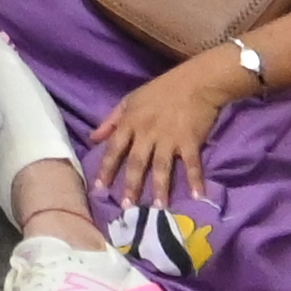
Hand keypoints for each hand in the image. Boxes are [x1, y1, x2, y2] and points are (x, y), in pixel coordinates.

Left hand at [86, 54, 246, 213]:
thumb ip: (111, 121)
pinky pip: (192, 164)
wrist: (195, 81)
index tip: (100, 189)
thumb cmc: (161, 90)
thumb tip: (93, 139)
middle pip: (137, 162)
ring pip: (162, 166)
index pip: (115, 148)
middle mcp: (148, 132)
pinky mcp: (190, 140)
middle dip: (131, 185)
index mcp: (131, 122)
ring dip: (160, 188)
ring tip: (159, 208)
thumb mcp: (130, 100)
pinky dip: (195, 180)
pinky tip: (197, 196)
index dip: (107, 168)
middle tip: (127, 207)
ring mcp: (169, 138)